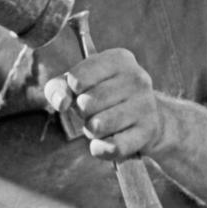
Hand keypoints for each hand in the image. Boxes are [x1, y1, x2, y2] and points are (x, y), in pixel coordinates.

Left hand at [44, 48, 161, 159]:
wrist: (145, 118)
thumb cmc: (103, 97)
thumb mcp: (78, 85)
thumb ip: (58, 88)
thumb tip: (61, 102)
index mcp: (118, 59)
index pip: (76, 79)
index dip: (72, 91)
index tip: (81, 91)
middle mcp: (136, 78)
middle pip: (86, 103)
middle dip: (83, 113)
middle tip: (94, 110)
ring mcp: (145, 104)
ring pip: (98, 126)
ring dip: (92, 131)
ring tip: (102, 124)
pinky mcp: (148, 131)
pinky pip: (112, 147)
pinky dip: (101, 149)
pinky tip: (107, 141)